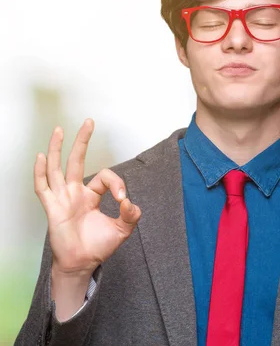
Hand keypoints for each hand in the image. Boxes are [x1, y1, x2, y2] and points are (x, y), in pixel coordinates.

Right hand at [34, 119, 141, 276]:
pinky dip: (41, 172)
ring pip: (57, 168)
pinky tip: (41, 157)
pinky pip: (43, 187)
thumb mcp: (122, 229)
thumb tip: (131, 202)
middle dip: (82, 141)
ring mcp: (63, 199)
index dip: (118, 184)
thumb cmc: (99, 246)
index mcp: (92, 195)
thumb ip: (131, 215)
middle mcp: (75, 193)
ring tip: (59, 130)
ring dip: (57, 149)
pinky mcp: (53, 208)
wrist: (83, 263)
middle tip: (89, 122)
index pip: (105, 178)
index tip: (124, 201)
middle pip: (77, 161)